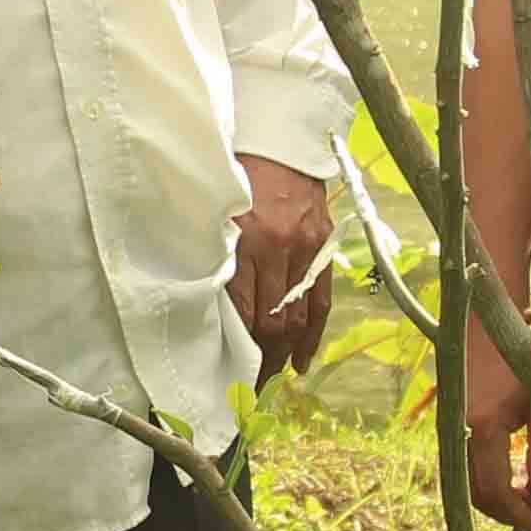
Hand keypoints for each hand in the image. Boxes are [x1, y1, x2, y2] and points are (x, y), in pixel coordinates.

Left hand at [228, 155, 335, 378]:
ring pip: (298, 315)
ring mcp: (306, 249)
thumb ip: (215, 257)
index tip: (227, 372)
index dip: (237, 346)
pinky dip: (312, 334)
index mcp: (246, 240)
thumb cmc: (237, 179)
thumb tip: (208, 308)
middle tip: (249, 387)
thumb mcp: (216, 216)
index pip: (243, 308)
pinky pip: (321, 300)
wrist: (280, 143)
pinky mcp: (323, 247)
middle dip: (262, 359)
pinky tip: (302, 359)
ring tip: (273, 378)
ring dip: (286, 353)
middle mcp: (278, 248)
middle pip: (273, 320)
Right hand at [463, 328, 530, 530]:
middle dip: (503, 511)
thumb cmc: (523, 353)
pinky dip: (483, 477)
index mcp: (484, 427)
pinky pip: (463, 461)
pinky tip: (508, 474)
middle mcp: (458, 431)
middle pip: (474, 492)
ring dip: (493, 496)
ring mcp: (448, 426)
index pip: (494, 489)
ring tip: (524, 496)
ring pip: (465, 480)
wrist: (487, 318)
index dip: (515, 513)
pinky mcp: (449, 420)